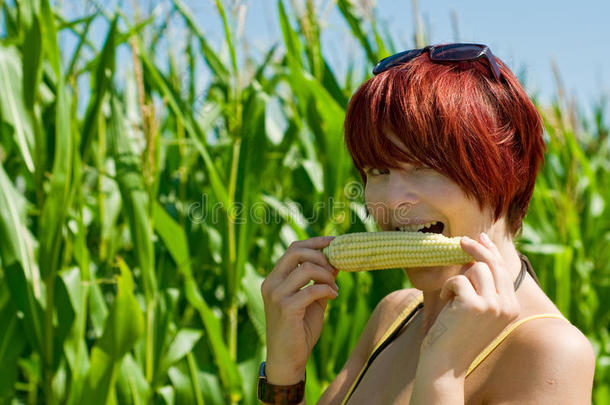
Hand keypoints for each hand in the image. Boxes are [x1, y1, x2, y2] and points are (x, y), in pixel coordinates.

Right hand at [261, 236, 338, 383]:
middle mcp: (271, 283)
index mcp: (275, 278)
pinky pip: (312, 289)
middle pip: (297, 251)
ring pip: (306, 268)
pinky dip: (327, 289)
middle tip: (335, 267)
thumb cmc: (299, 330)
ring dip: (327, 275)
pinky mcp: (286, 308)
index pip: (294, 249)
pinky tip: (334, 296)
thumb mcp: (312, 300)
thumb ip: (320, 280)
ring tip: (334, 287)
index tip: (334, 242)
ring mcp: (276, 295)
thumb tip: (336, 261)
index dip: (315, 242)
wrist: (288, 359)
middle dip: (321, 255)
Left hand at [418, 232, 519, 376]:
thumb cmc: (455, 336)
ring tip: (450, 299)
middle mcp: (507, 306)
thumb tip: (475, 256)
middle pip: (493, 264)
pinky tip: (446, 306)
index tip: (479, 237)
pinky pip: (457, 280)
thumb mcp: (475, 310)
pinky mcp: (475, 305)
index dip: (490, 251)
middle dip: (476, 248)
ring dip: (457, 280)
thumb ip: (481, 287)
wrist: (445, 364)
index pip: (503, 270)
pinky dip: (447, 290)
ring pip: (475, 269)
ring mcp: (493, 305)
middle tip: (460, 240)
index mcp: (511, 307)